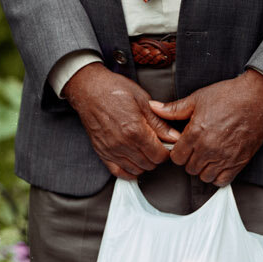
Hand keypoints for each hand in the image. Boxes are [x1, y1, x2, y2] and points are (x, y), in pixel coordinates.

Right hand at [67, 64, 181, 179]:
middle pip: (150, 164)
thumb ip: (159, 122)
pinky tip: (133, 161)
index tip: (166, 143)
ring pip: (136, 169)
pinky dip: (129, 171)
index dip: (167, 150)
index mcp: (135, 130)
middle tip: (156, 144)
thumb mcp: (142, 100)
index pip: (159, 155)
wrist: (88, 89)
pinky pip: (118, 172)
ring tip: (145, 149)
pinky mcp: (101, 152)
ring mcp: (111, 150)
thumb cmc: (113, 90)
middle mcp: (122, 144)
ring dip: (144, 163)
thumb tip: (174, 136)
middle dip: (157, 156)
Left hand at [165, 69, 262, 186]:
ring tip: (207, 156)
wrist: (257, 98)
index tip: (184, 146)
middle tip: (196, 149)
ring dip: (203, 168)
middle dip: (190, 159)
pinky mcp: (239, 162)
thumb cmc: (229, 96)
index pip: (176, 157)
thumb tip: (153, 107)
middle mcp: (209, 148)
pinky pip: (222, 180)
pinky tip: (218, 164)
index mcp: (196, 133)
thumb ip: (174, 109)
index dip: (178, 152)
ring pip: (204, 176)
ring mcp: (224, 157)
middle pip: (189, 168)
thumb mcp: (198, 98)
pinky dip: (218, 176)